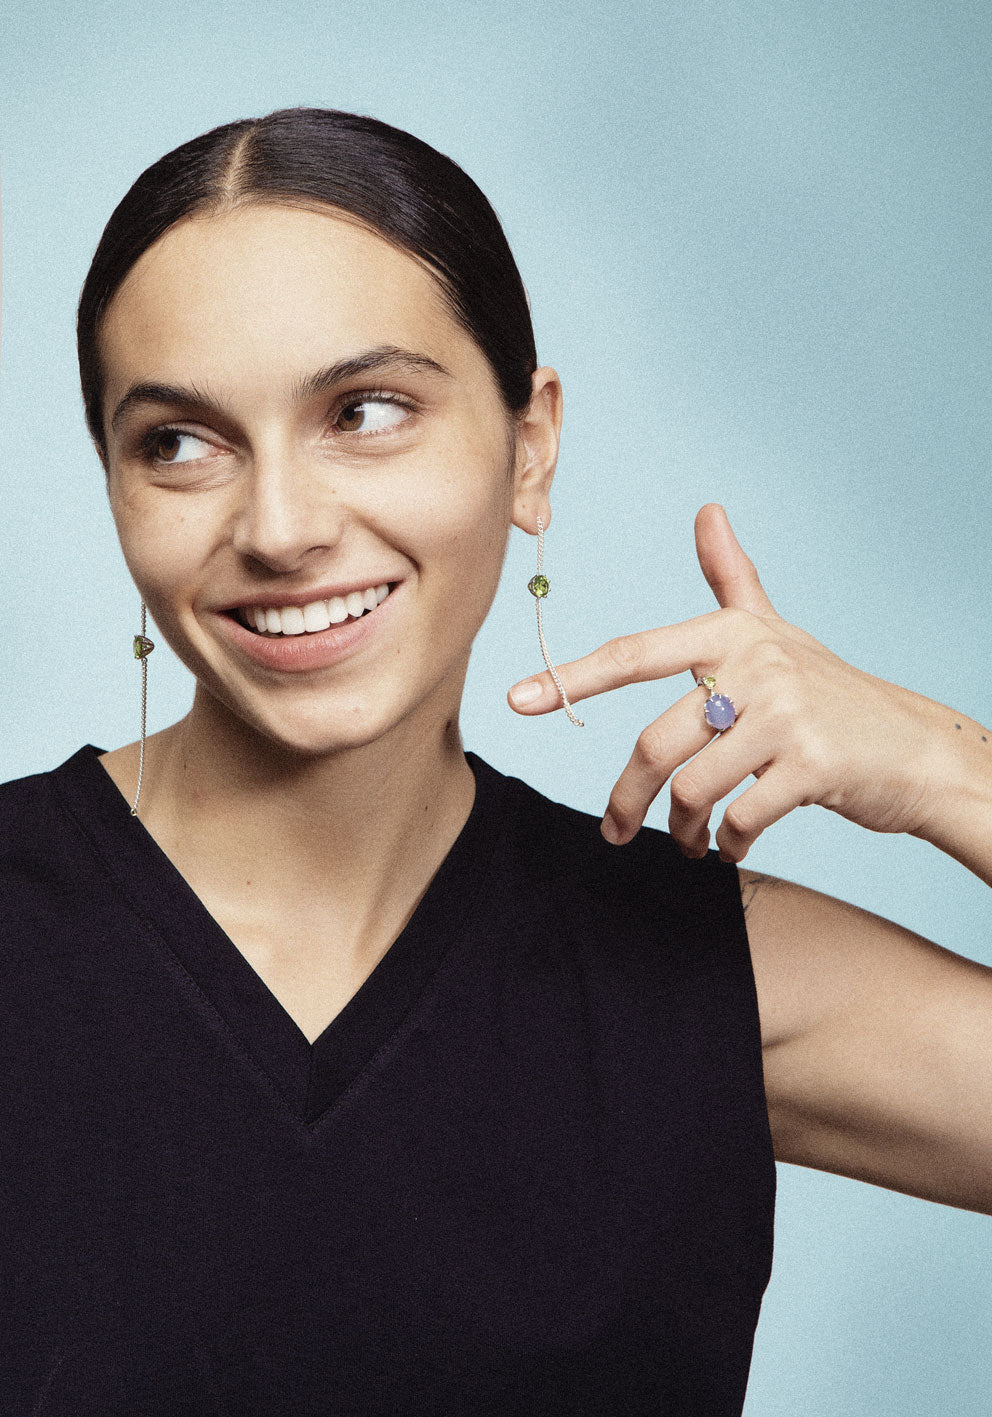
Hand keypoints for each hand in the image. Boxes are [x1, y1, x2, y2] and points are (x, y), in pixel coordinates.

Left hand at [508, 503, 946, 859]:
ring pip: (693, 788)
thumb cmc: (831, 691)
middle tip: (614, 831)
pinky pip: (739, 818)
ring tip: (686, 843)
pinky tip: (732, 846)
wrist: (913, 747)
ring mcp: (787, 716)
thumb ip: (732, 579)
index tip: (518, 700)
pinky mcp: (813, 767)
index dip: (572, 679)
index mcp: (733, 634)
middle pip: (656, 745)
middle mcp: (757, 666)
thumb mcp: (776, 632)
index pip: (635, 654)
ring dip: (680, 830)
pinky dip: (727, 844)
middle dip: (627, 799)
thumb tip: (706, 509)